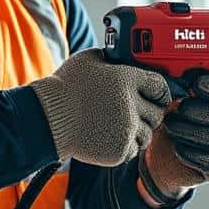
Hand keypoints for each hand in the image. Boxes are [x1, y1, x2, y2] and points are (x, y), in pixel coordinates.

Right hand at [30, 49, 170, 165]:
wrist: (48, 118)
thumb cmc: (65, 88)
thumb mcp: (88, 59)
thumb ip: (110, 57)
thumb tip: (120, 57)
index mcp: (128, 79)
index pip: (161, 87)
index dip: (160, 93)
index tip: (157, 97)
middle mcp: (132, 104)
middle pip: (158, 113)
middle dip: (149, 114)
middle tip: (135, 114)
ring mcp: (126, 129)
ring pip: (147, 135)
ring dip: (137, 132)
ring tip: (119, 127)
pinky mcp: (119, 150)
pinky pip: (133, 150)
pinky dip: (125, 146)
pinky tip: (109, 137)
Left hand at [140, 73, 208, 203]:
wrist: (160, 155)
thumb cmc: (170, 122)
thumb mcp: (171, 102)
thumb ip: (179, 88)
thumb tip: (178, 72)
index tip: (197, 84)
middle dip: (203, 112)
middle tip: (180, 109)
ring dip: (194, 132)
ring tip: (172, 127)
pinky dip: (195, 155)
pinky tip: (178, 147)